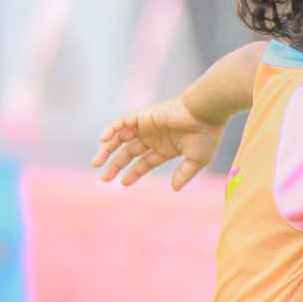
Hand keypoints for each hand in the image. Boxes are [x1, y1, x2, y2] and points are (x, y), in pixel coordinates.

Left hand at [92, 95, 224, 189]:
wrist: (206, 113)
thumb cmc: (206, 135)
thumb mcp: (196, 161)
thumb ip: (184, 174)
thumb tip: (174, 188)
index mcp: (166, 148)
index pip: (144, 162)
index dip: (133, 172)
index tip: (122, 183)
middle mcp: (154, 137)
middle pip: (129, 152)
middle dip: (115, 164)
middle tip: (104, 178)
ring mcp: (148, 126)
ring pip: (121, 137)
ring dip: (107, 149)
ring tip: (96, 163)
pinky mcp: (144, 115)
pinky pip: (123, 121)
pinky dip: (112, 128)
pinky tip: (103, 140)